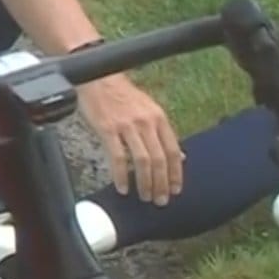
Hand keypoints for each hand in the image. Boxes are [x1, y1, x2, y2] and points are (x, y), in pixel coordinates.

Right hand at [76, 74, 183, 204]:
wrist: (97, 78)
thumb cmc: (122, 95)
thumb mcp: (149, 110)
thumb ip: (163, 134)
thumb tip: (181, 156)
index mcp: (158, 117)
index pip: (173, 150)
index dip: (176, 172)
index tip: (176, 189)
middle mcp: (146, 122)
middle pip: (159, 158)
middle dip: (162, 183)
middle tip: (161, 200)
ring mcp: (127, 125)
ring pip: (142, 160)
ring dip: (145, 183)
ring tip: (144, 197)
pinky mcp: (108, 129)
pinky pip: (118, 157)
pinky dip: (121, 175)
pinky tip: (122, 187)